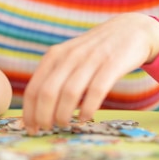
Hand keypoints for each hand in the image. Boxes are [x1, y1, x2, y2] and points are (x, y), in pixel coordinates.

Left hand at [22, 13, 158, 134]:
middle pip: (47, 92)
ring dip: (63, 115)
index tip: (30, 129)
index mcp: (54, 56)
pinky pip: (96, 90)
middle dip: (43, 116)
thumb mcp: (69, 57)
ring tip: (64, 125)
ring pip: (69, 93)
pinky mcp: (112, 64)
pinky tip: (85, 117)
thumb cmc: (95, 51)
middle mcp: (69, 56)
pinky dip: (88, 108)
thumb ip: (54, 77)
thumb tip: (38, 110)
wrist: (129, 29)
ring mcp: (91, 60)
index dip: (29, 112)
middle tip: (47, 129)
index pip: (34, 88)